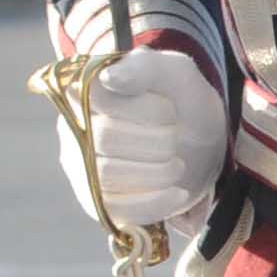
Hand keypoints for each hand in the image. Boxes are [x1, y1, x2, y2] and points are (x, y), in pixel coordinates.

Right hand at [64, 46, 225, 229]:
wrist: (203, 146)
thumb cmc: (183, 102)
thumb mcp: (177, 75)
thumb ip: (146, 66)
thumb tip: (109, 77)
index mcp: (85, 92)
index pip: (95, 97)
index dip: (142, 107)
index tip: (170, 108)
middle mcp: (73, 129)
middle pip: (104, 138)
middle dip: (157, 140)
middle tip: (175, 136)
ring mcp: (81, 168)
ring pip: (106, 174)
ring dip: (157, 170)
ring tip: (177, 163)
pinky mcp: (97, 201)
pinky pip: (114, 210)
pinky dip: (154, 203)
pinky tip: (177, 193)